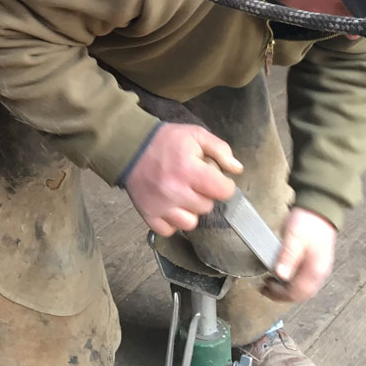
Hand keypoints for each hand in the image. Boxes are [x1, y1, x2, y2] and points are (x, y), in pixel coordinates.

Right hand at [125, 122, 241, 234]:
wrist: (129, 148)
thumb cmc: (165, 141)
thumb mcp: (195, 135)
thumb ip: (220, 149)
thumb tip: (237, 169)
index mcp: (189, 170)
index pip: (224, 191)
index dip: (224, 184)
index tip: (215, 178)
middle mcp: (176, 191)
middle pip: (207, 206)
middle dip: (204, 194)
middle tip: (192, 181)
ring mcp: (161, 206)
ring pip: (191, 223)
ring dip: (189, 210)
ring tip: (181, 194)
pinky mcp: (149, 216)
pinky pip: (170, 230)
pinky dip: (172, 221)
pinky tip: (169, 205)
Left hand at [262, 207, 336, 303]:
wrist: (320, 209)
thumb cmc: (308, 221)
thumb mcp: (294, 237)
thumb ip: (288, 256)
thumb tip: (280, 275)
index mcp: (316, 270)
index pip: (297, 292)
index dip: (280, 294)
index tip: (265, 288)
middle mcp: (320, 274)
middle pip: (301, 294)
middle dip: (282, 295)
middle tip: (265, 288)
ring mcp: (319, 269)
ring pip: (303, 289)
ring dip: (286, 290)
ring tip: (270, 283)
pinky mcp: (316, 264)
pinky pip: (304, 281)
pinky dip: (292, 283)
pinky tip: (282, 277)